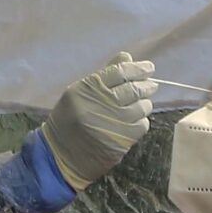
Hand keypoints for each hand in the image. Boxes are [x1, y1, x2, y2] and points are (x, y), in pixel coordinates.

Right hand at [41, 54, 156, 186]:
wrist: (61, 155)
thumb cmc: (70, 120)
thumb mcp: (79, 93)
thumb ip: (104, 75)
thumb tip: (127, 57)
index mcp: (87, 88)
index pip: (119, 71)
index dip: (138, 68)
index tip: (148, 68)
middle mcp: (100, 104)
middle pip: (133, 88)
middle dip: (146, 85)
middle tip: (150, 85)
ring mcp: (112, 123)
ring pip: (141, 107)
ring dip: (144, 104)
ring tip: (141, 104)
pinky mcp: (121, 140)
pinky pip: (142, 125)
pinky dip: (141, 121)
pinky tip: (134, 121)